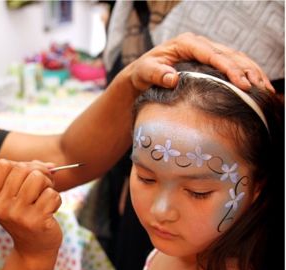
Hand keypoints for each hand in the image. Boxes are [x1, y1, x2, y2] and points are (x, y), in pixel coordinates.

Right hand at [0, 159, 62, 260]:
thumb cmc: (27, 216)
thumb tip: (52, 166)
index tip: (27, 176)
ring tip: (45, 197)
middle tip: (43, 186)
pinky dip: (56, 200)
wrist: (33, 250)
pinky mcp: (36, 221)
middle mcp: (1, 207)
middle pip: (22, 168)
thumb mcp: (20, 195)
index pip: (3, 165)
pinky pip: (51, 194)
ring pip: (37, 178)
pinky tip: (50, 211)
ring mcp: (18, 215)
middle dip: (39, 173)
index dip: (20, 165)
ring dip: (48, 185)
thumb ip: (32, 174)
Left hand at [120, 32, 273, 92]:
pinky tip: (257, 86)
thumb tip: (171, 78)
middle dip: (246, 71)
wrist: (143, 73)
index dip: (229, 68)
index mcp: (186, 43)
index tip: (240, 83)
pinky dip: (246, 73)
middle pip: (229, 55)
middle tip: (258, 89)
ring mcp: (207, 50)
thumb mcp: (145, 72)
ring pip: (235, 57)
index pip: (212, 54)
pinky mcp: (211, 60)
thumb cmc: (143, 71)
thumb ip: (156, 74)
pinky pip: (233, 63)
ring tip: (264, 89)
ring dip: (251, 72)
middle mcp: (199, 44)